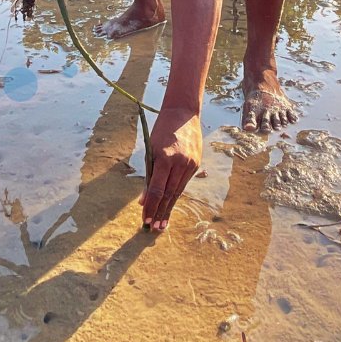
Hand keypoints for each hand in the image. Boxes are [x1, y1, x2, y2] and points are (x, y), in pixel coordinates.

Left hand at [139, 106, 201, 230]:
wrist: (183, 113)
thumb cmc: (162, 130)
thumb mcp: (150, 150)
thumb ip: (148, 175)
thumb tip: (144, 200)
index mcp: (165, 157)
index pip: (157, 189)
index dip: (151, 206)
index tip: (145, 219)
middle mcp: (180, 162)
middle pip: (168, 194)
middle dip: (160, 212)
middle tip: (154, 228)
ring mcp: (190, 164)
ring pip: (178, 191)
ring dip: (169, 208)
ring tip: (162, 223)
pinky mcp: (196, 164)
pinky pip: (184, 183)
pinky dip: (176, 194)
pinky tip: (171, 205)